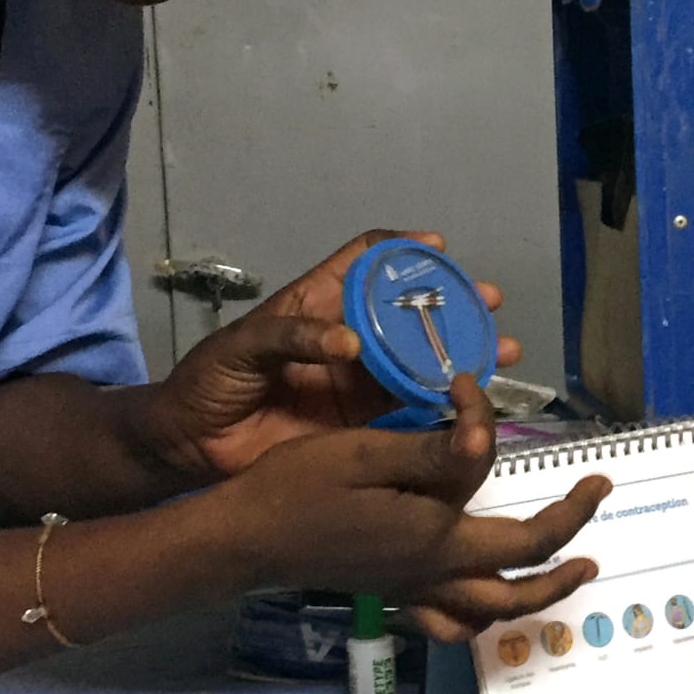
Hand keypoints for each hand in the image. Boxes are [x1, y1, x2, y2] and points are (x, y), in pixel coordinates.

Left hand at [149, 230, 520, 479]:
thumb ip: (294, 336)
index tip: (439, 247)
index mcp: (319, 304)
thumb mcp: (244, 345)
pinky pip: (411, 411)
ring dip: (463, 355)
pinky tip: (474, 404)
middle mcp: (349, 338)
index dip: (403, 249)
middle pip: (411, 312)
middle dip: (455, 305)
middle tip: (490, 303)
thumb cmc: (211, 380)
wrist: (191, 445)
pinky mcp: (361, 425)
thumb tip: (352, 345)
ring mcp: (358, 381)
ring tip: (501, 353)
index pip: (367, 262)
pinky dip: (445, 407)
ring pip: (422, 362)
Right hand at [224, 375, 607, 637]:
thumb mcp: (368, 452)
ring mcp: (417, 589)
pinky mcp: (395, 593)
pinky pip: (453, 621)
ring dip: (541, 593)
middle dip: (569, 541)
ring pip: (496, 611)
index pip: (498, 489)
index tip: (469, 389)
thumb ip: (436, 451)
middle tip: (596, 496)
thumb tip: (487, 435)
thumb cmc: (299, 488)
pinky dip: (481, 616)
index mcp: (438, 536)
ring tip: (572, 569)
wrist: (246, 539)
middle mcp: (437, 572)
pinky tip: (486, 599)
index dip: (492, 430)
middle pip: (524, 577)